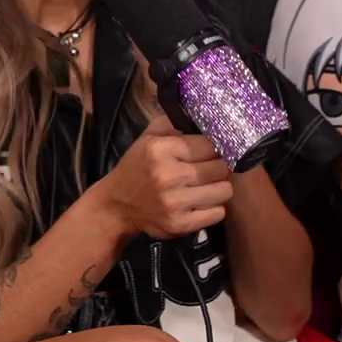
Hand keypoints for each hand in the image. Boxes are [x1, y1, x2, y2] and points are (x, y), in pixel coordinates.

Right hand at [93, 114, 234, 238]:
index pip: (210, 144)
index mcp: (161, 150)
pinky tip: (200, 202)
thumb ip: (176, 122)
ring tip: (206, 186)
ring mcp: (175, 203)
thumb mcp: (149, 137)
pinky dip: (214, 208)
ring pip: (224, 191)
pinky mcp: (180, 225)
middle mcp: (169, 176)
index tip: (211, 151)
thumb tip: (207, 117)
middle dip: (219, 167)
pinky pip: (218, 213)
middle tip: (209, 169)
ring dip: (219, 188)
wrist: (116, 205)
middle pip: (221, 168)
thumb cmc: (137, 167)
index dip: (215, 147)